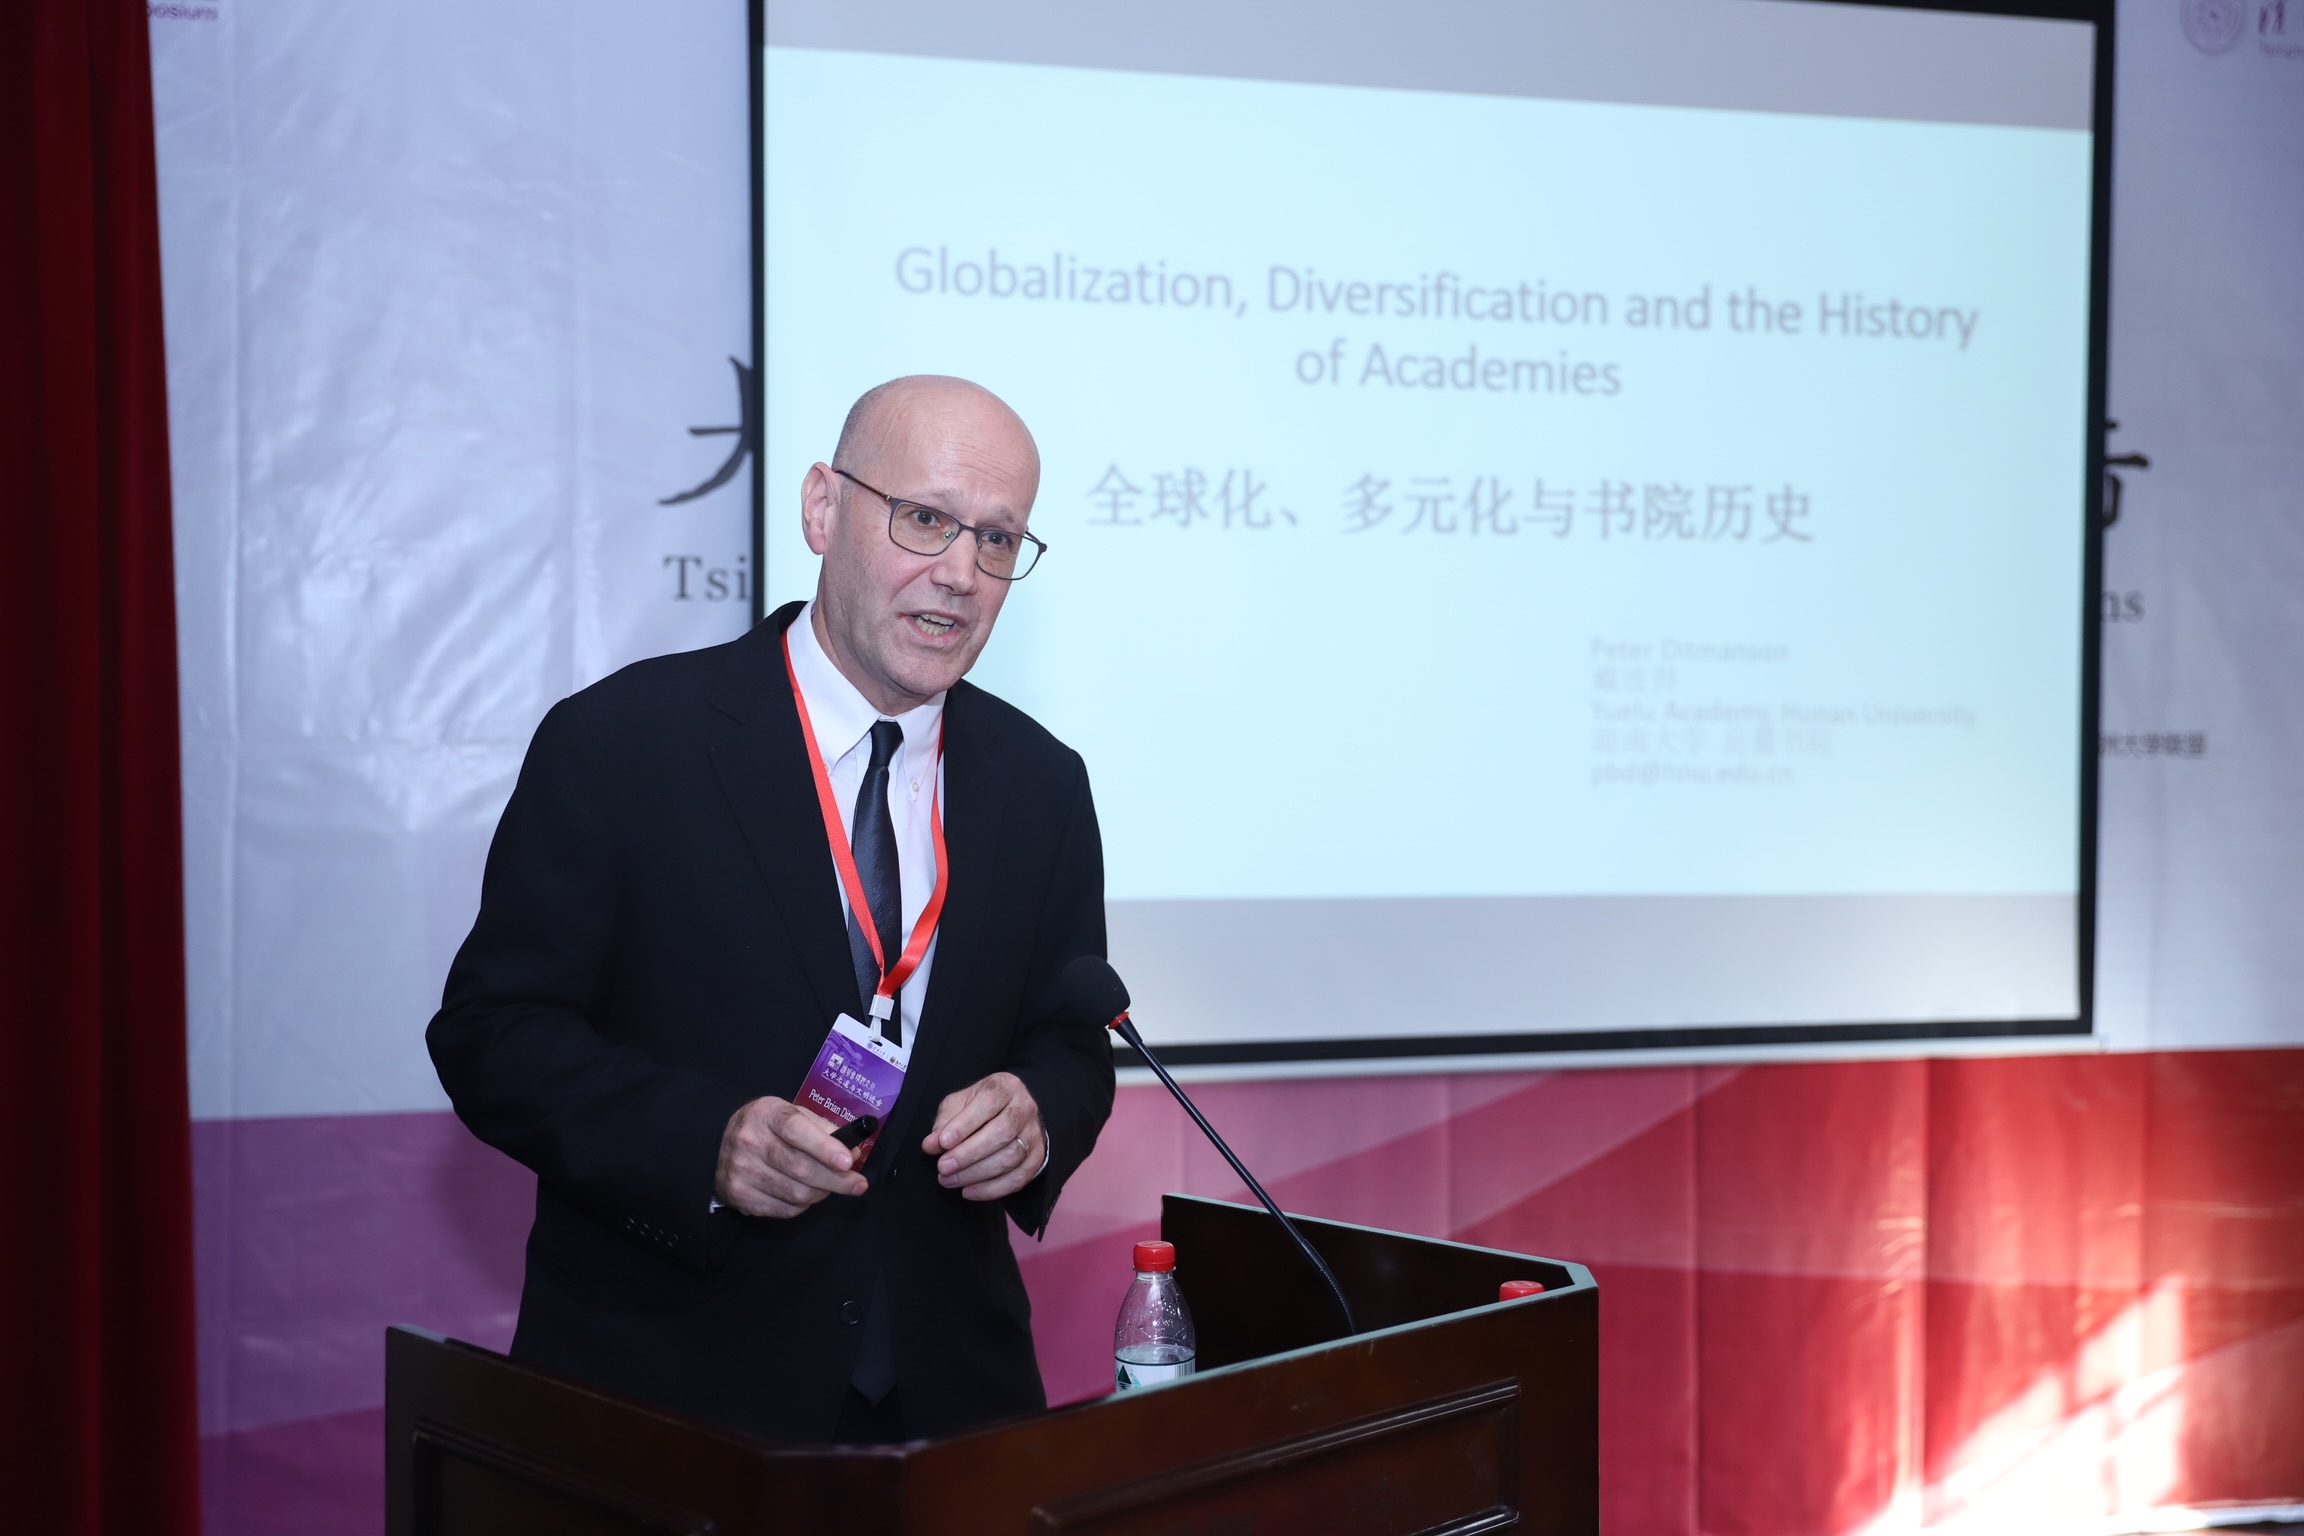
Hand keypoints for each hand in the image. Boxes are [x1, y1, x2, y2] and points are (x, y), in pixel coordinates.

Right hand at [715, 1096, 867, 1217]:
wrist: (720, 1144)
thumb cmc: (768, 1128)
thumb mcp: (792, 1114)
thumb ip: (823, 1128)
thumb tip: (853, 1150)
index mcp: (765, 1114)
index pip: (796, 1129)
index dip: (824, 1146)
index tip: (848, 1161)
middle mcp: (749, 1141)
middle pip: (801, 1168)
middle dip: (837, 1180)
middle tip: (858, 1184)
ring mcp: (741, 1171)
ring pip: (796, 1193)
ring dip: (822, 1193)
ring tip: (830, 1186)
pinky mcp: (739, 1196)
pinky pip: (785, 1209)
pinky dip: (803, 1205)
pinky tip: (806, 1194)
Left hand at [921, 1072, 1043, 1200]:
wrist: (1011, 1114)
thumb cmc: (979, 1108)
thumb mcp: (959, 1104)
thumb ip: (944, 1122)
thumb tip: (930, 1145)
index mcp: (1005, 1088)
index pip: (988, 1103)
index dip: (965, 1124)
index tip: (943, 1142)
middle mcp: (1025, 1109)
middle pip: (1002, 1133)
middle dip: (968, 1154)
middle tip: (943, 1167)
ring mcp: (1034, 1134)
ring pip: (1010, 1158)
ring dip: (976, 1174)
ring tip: (949, 1180)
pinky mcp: (1037, 1158)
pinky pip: (1019, 1178)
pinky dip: (993, 1189)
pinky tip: (969, 1192)